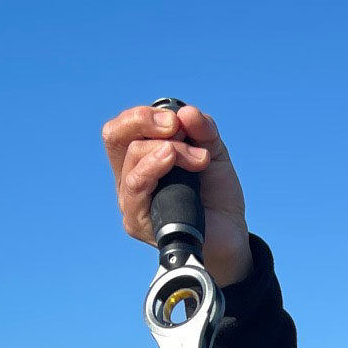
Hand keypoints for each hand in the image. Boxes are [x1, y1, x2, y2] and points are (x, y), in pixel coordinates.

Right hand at [101, 102, 252, 286]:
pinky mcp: (138, 222)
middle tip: (178, 128)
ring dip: (169, 150)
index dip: (144, 115)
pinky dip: (154, 166)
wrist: (232, 235)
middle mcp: (130, 178)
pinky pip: (136, 186)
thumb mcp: (213, 151)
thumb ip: (202, 129)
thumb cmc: (217, 195)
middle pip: (116, 137)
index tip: (176, 120)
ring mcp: (131, 201)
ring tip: (198, 159)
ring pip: (132, 159)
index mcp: (141, 158)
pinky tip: (170, 159)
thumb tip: (185, 112)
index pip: (123, 128)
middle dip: (145, 122)